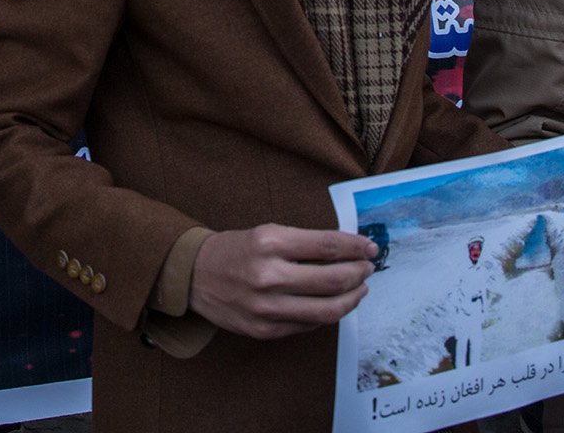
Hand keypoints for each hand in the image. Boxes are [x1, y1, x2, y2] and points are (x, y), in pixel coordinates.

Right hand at [187, 225, 375, 338]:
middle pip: (333, 279)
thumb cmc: (235, 250)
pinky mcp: (264, 330)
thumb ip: (305, 244)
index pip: (327, 245)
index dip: (355, 246)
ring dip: (351, 299)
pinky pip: (308, 325)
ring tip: (359, 289)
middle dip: (359, 273)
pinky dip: (326, 315)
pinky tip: (333, 304)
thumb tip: (348, 251)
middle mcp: (268, 275)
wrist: (193, 275)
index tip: (369, 247)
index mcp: (269, 242)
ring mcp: (266, 307)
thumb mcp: (266, 232)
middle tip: (367, 268)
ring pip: (326, 310)